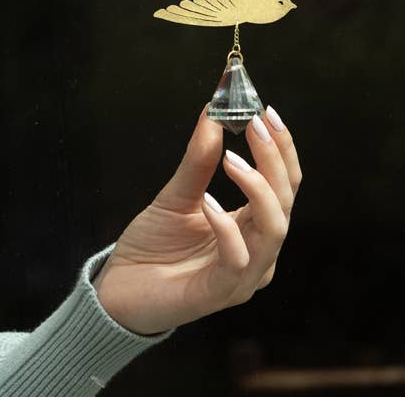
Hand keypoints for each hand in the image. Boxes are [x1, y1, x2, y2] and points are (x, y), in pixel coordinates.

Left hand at [91, 104, 300, 335]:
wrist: (120, 290)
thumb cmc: (153, 246)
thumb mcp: (176, 194)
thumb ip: (197, 159)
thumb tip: (212, 112)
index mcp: (252, 227)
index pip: (283, 185)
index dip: (282, 148)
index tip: (266, 112)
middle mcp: (257, 252)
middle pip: (285, 201)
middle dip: (274, 159)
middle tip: (254, 124)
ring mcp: (242, 275)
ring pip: (273, 229)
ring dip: (257, 188)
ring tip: (231, 159)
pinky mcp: (219, 292)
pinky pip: (237, 260)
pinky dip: (227, 228)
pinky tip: (208, 203)